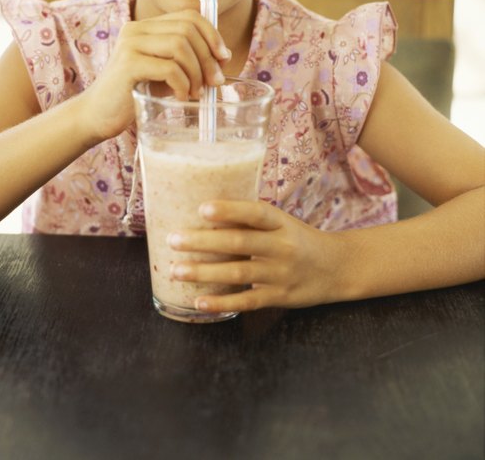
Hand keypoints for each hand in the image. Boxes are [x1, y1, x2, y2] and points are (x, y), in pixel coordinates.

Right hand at [80, 9, 230, 140]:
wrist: (97, 116)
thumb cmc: (132, 96)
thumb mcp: (164, 74)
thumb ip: (187, 63)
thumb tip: (222, 59)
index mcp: (147, 28)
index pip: (189, 16)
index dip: (212, 34)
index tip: (223, 58)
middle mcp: (137, 30)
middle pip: (188, 29)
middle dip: (208, 56)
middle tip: (215, 82)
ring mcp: (131, 44)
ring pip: (180, 45)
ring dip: (197, 72)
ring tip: (197, 93)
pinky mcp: (128, 64)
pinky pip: (169, 68)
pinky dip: (183, 84)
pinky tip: (181, 97)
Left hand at [167, 200, 344, 310]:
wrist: (337, 267)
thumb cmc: (299, 239)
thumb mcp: (282, 222)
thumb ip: (251, 219)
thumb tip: (203, 210)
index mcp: (281, 223)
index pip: (255, 213)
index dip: (230, 210)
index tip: (202, 208)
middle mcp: (282, 247)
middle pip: (240, 242)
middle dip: (203, 242)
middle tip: (173, 239)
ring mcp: (281, 274)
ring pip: (238, 273)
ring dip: (204, 272)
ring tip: (176, 269)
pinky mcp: (280, 298)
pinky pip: (247, 301)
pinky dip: (222, 303)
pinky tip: (199, 301)